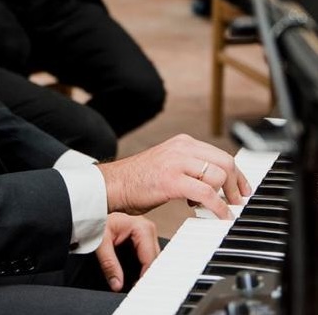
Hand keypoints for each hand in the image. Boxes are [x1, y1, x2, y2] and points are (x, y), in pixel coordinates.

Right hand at [96, 133, 251, 220]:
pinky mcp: (172, 180)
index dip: (237, 173)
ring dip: (228, 196)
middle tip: (238, 200)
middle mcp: (181, 148)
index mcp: (182, 143)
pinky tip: (219, 215)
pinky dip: (218, 207)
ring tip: (223, 208)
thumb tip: (215, 181)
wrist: (114, 185)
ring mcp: (176, 163)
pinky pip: (207, 193)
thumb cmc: (139, 179)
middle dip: (237, 184)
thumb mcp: (169, 163)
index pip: (220, 154)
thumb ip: (190, 167)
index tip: (243, 188)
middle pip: (225, 161)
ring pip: (218, 175)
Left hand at [96, 213, 159, 291]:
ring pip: (153, 260)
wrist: (93, 209)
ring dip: (145, 273)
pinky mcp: (143, 238)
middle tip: (137, 290)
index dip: (146, 278)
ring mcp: (147, 233)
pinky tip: (137, 277)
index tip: (139, 290)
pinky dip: (143, 267)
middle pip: (155, 261)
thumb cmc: (98, 219)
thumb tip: (117, 283)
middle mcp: (148, 229)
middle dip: (147, 277)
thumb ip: (109, 264)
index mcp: (142, 228)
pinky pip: (147, 256)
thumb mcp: (101, 242)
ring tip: (136, 285)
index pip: (151, 260)